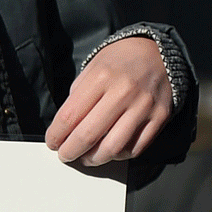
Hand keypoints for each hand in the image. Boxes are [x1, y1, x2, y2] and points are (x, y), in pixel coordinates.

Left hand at [47, 36, 171, 165]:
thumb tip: (64, 128)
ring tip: (86, 157)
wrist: (158, 52)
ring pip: (113, 147)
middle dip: (70, 151)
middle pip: (88, 135)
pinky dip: (119, 155)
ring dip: (94, 159)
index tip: (52, 142)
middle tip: (65, 155)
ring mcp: (144, 106)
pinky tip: (110, 151)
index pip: (69, 116)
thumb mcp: (91, 68)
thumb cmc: (119, 62)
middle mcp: (123, 93)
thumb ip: (78, 97)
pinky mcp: (160, 117)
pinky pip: (137, 147)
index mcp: (101, 78)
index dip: (56, 135)